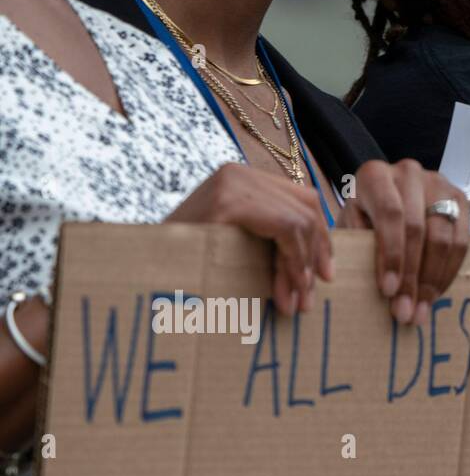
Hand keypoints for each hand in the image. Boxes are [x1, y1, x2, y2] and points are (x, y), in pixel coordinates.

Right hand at [166, 162, 332, 317]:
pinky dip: (293, 262)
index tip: (324, 277)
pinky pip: (286, 227)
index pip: (303, 199)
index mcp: (242, 180)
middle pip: (308, 206)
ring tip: (294, 303)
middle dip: (314, 256)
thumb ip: (272, 245)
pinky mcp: (229, 201)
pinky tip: (288, 290)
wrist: (140, 271)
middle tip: (308, 299)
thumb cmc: (187, 266)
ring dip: (302, 268)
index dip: (320, 239)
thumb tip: (322, 269)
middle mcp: (238, 172)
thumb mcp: (238, 249)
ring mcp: (233, 181)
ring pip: (300, 220)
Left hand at [338, 159, 468, 324]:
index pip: (391, 215)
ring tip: (422, 309)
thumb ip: (356, 247)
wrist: (388, 198)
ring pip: (443, 238)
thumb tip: (370, 286)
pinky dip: (449, 272)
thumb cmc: (364, 218)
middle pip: (418, 229)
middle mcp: (409, 173)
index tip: (388, 291)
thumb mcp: (351, 228)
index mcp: (375, 176)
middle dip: (412, 277)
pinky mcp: (460, 200)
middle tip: (406, 311)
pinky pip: (461, 242)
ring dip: (432, 280)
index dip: (392, 255)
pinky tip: (435, 293)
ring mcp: (439, 184)